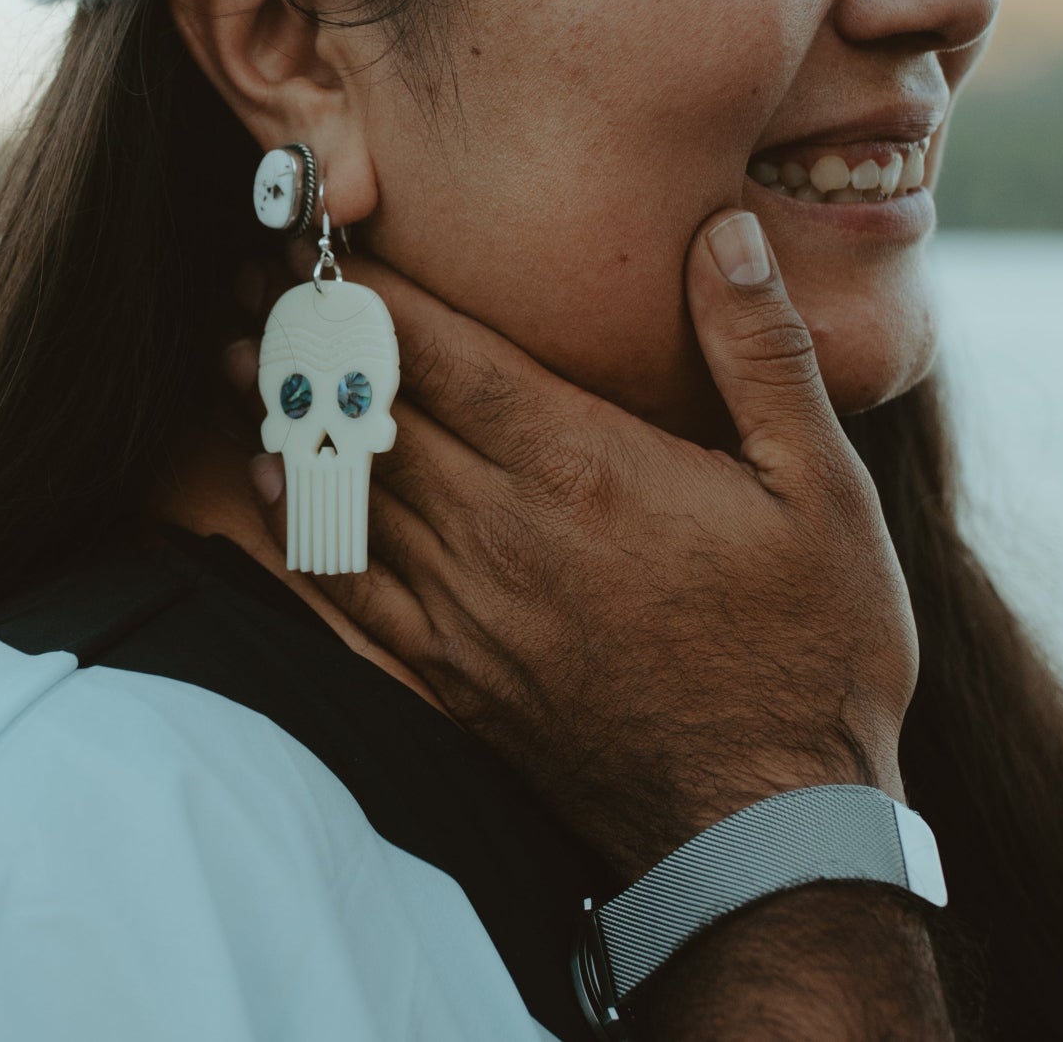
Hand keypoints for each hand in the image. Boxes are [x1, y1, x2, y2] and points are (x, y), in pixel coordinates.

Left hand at [231, 210, 917, 882]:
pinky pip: (349, 589)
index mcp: (582, 467)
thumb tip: (728, 232)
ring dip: (291, 417)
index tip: (317, 243)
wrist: (771, 831)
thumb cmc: (810, 647)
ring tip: (238, 359)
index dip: (370, 291)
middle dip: (312, 336)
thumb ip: (762, 351)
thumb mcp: (824, 489)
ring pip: (349, 489)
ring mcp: (469, 609)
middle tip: (250, 278)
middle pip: (376, 410)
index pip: (443, 354)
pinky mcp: (454, 674)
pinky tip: (268, 488)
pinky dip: (300, 529)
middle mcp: (504, 529)